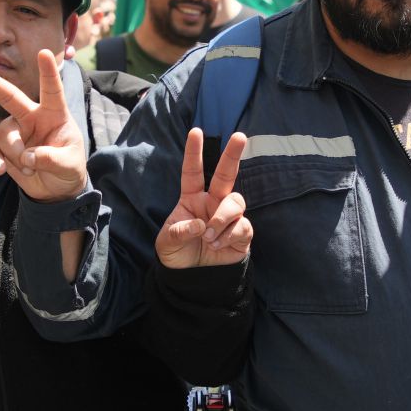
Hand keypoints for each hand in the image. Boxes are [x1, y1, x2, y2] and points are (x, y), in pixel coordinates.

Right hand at [0, 48, 88, 202]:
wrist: (57, 189)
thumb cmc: (68, 168)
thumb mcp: (69, 165)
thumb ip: (51, 158)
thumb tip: (27, 156)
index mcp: (54, 114)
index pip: (51, 90)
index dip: (48, 72)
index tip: (44, 52)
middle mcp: (33, 117)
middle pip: (11, 97)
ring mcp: (17, 131)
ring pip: (4, 132)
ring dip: (13, 152)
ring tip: (28, 167)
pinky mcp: (5, 147)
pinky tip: (1, 170)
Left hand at [155, 128, 251, 268]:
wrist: (192, 278)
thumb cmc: (177, 253)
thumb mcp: (166, 243)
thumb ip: (178, 232)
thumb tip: (201, 225)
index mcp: (192, 198)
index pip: (193, 172)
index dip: (194, 153)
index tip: (195, 131)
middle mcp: (213, 202)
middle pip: (227, 174)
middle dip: (233, 154)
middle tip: (239, 136)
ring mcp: (229, 217)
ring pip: (236, 202)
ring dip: (223, 218)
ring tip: (209, 237)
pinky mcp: (242, 233)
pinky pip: (243, 225)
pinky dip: (229, 235)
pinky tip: (218, 245)